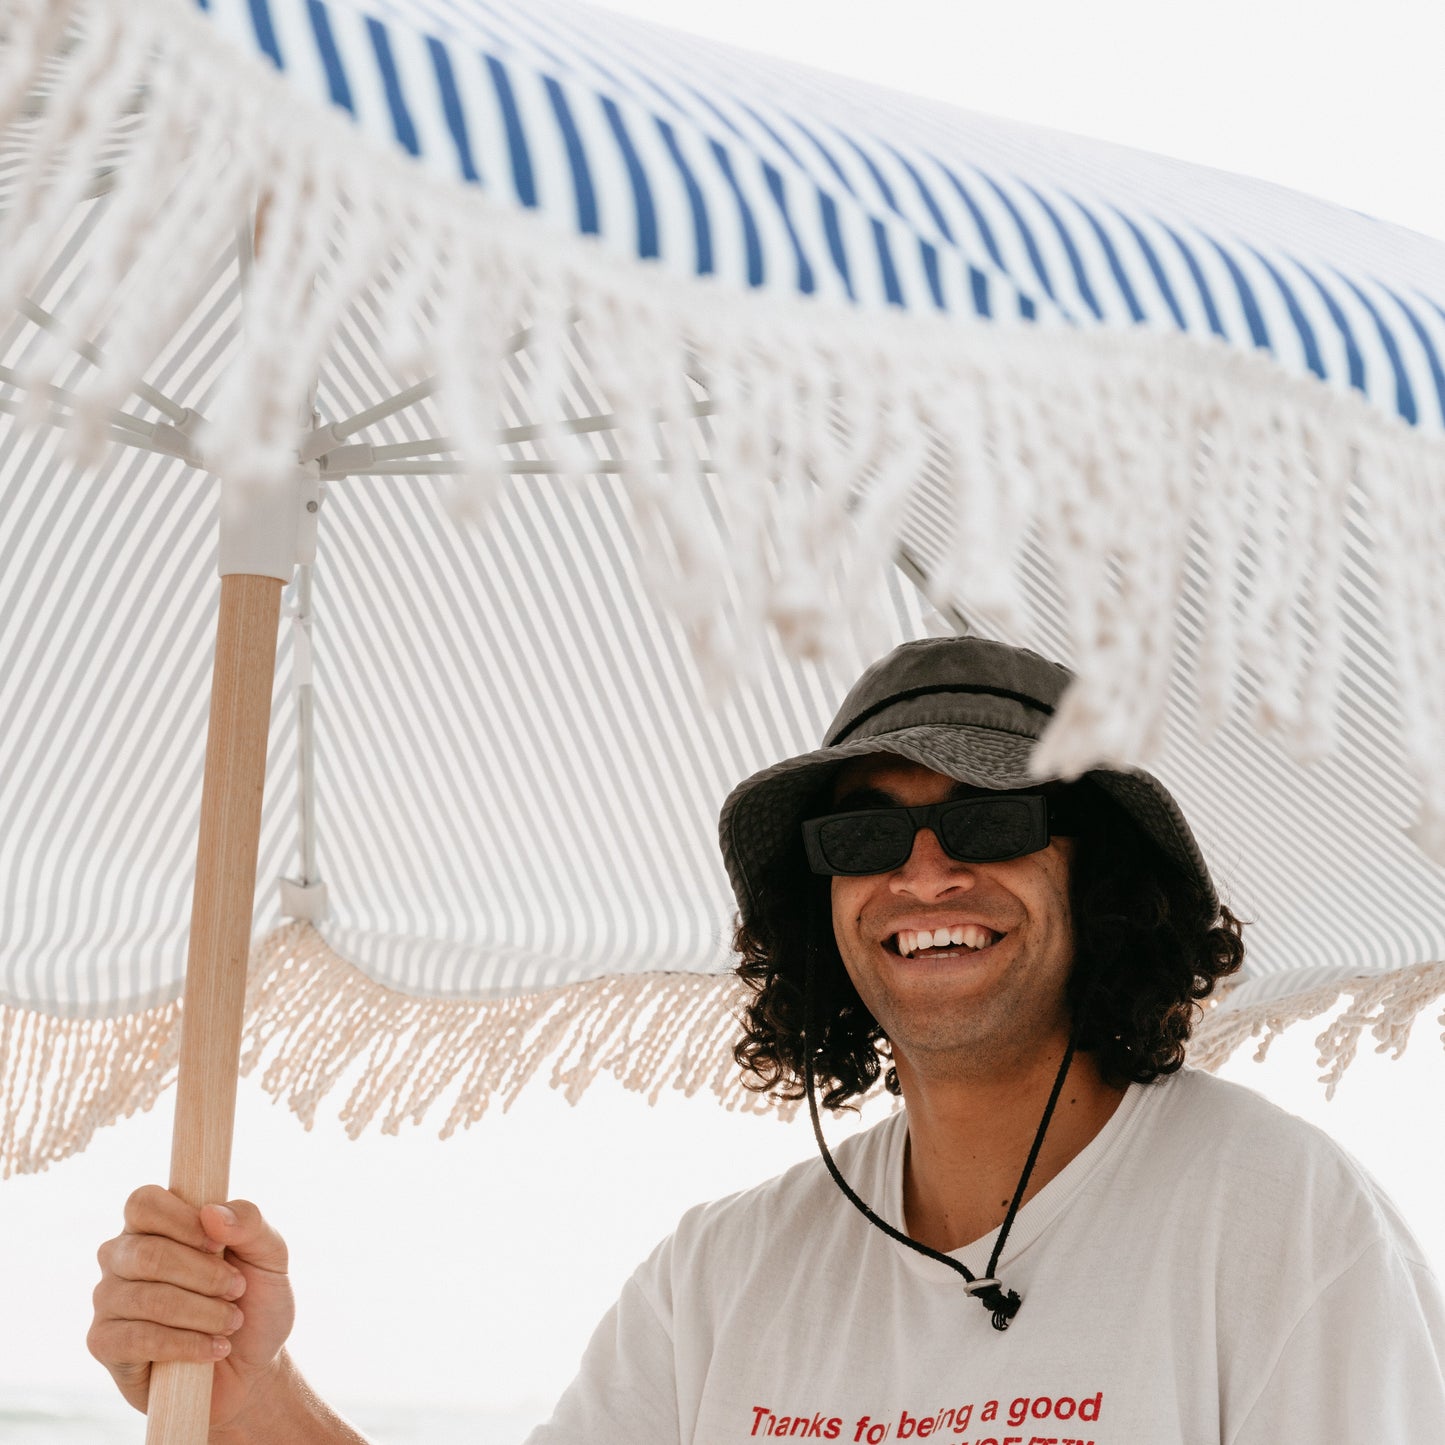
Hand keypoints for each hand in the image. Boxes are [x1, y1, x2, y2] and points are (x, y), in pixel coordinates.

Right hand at [88, 1186, 296, 1429]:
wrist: (252, 1365)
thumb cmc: (256, 1299)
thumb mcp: (270, 1255)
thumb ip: (250, 1222)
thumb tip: (210, 1212)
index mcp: (156, 1224)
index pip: (143, 1203)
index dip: (181, 1220)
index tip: (219, 1244)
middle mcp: (123, 1256)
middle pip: (146, 1253)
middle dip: (202, 1275)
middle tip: (237, 1289)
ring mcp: (109, 1299)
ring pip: (145, 1298)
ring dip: (201, 1313)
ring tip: (231, 1323)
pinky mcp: (104, 1343)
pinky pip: (136, 1338)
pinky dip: (184, 1343)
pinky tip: (213, 1348)